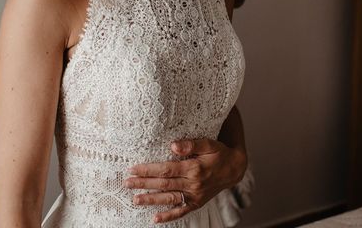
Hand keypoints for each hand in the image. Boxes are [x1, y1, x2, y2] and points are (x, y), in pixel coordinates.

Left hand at [122, 138, 247, 223]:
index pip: (166, 169)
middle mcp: (193, 184)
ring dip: (151, 200)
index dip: (148, 169)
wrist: (235, 169)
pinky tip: (155, 218)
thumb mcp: (209, 144)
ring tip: (134, 199)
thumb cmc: (220, 153)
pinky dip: (168, 216)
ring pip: (169, 198)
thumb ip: (192, 144)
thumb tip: (173, 144)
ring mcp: (195, 196)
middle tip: (126, 182)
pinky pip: (181, 211)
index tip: (133, 168)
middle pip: (164, 184)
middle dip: (144, 183)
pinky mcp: (197, 203)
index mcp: (194, 168)